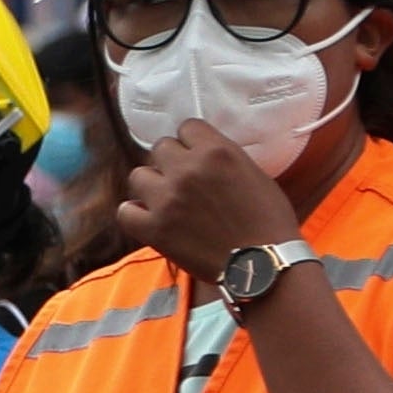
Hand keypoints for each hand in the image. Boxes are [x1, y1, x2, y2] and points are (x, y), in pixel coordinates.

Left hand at [113, 118, 302, 280]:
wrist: (262, 264)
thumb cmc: (268, 221)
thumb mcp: (254, 174)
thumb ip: (224, 158)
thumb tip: (202, 153)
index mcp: (216, 152)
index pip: (187, 127)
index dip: (191, 143)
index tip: (195, 156)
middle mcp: (187, 170)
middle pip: (160, 149)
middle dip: (171, 162)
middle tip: (183, 182)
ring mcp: (166, 199)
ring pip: (138, 176)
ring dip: (151, 187)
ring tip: (166, 201)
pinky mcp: (154, 229)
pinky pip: (125, 212)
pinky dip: (134, 215)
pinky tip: (149, 219)